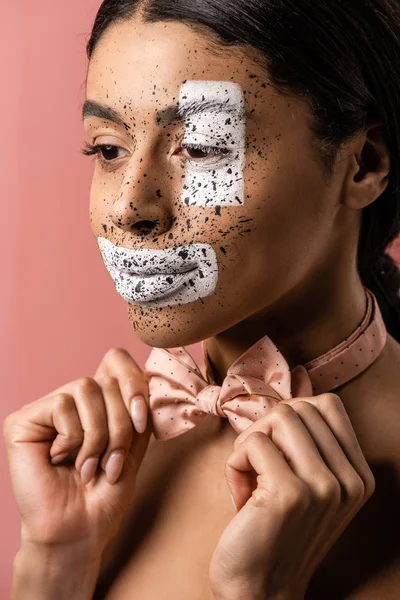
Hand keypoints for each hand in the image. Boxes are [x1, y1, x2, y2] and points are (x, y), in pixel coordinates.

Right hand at [3, 347, 150, 558]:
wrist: (79, 530)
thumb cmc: (105, 493)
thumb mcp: (134, 445)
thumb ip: (139, 409)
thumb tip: (147, 377)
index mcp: (99, 403)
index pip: (115, 360)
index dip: (133, 381)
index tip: (142, 422)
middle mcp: (72, 400)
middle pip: (106, 380)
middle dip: (120, 426)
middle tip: (112, 463)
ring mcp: (47, 408)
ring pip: (86, 388)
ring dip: (98, 434)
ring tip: (89, 466)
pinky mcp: (23, 420)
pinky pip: (62, 405)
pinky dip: (73, 438)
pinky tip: (61, 460)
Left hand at [208, 393, 375, 599]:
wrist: (260, 590)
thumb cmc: (274, 530)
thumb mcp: (309, 487)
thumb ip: (310, 445)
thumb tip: (290, 394)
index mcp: (358, 476)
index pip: (329, 404)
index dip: (292, 413)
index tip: (275, 444)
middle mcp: (349, 480)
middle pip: (300, 406)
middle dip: (266, 428)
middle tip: (256, 463)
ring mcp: (324, 486)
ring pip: (279, 415)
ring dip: (250, 442)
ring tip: (249, 475)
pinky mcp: (290, 493)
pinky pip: (252, 443)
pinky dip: (235, 463)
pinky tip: (241, 496)